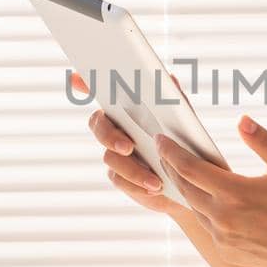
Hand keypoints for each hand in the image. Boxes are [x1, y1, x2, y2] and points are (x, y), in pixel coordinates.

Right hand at [72, 70, 188, 220]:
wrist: (191, 183)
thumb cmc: (182, 146)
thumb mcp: (182, 121)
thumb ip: (174, 101)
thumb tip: (170, 78)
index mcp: (129, 111)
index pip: (104, 94)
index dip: (86, 84)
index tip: (75, 78)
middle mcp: (117, 129)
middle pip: (99, 126)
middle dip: (110, 136)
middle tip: (128, 147)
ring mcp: (116, 154)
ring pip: (110, 157)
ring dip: (133, 169)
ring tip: (155, 181)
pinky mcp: (120, 177)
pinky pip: (119, 180)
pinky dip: (136, 185)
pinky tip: (153, 189)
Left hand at [154, 115, 266, 266]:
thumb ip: (263, 142)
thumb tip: (240, 120)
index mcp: (236, 193)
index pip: (190, 168)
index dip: (171, 151)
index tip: (161, 138)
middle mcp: (224, 219)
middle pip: (185, 188)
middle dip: (171, 167)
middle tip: (165, 151)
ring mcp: (224, 238)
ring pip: (195, 208)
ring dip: (186, 188)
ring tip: (181, 171)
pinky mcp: (228, 252)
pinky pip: (208, 227)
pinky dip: (203, 210)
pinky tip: (204, 197)